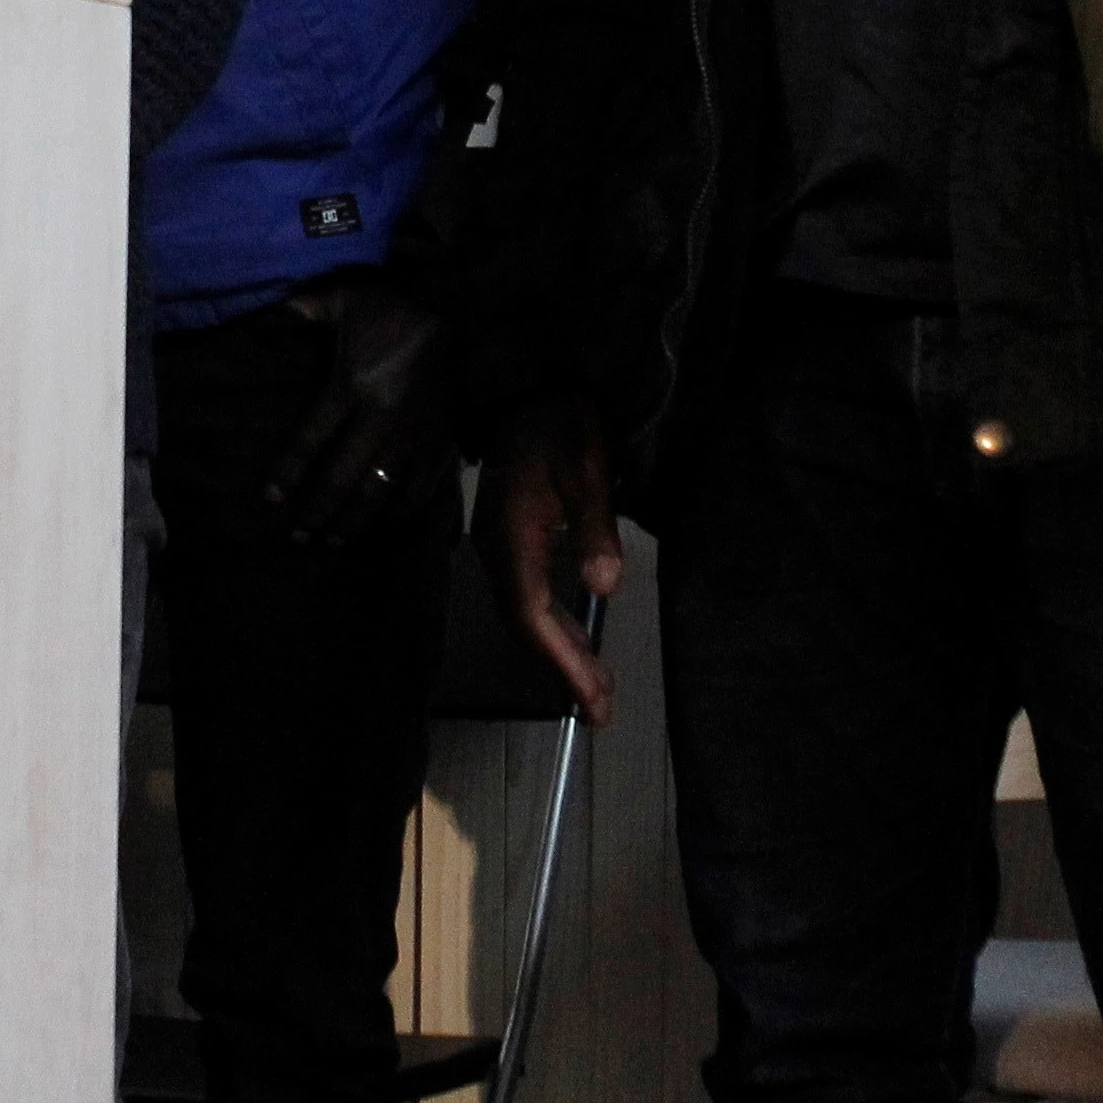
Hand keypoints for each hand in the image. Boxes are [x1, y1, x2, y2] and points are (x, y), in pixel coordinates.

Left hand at [270, 271, 449, 544]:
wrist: (453, 309)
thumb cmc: (392, 307)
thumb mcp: (344, 298)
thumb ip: (307, 309)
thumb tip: (275, 314)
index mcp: (350, 386)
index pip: (311, 440)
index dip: (288, 472)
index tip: (271, 499)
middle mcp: (378, 420)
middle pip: (340, 479)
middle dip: (317, 513)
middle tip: (298, 539)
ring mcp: (411, 435)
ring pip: (378, 492)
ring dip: (354, 521)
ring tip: (334, 542)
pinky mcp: (439, 439)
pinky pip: (421, 485)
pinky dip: (405, 507)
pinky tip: (388, 519)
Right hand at [486, 392, 625, 720]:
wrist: (528, 391)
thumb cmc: (562, 426)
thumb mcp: (588, 470)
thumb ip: (595, 528)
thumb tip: (605, 588)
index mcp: (512, 539)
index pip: (531, 615)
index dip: (560, 661)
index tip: (590, 697)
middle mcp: (497, 552)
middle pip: (526, 626)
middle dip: (563, 670)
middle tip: (601, 711)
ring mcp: (499, 549)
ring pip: (527, 616)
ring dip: (561, 654)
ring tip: (596, 692)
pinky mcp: (509, 544)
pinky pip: (529, 599)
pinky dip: (555, 628)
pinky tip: (577, 642)